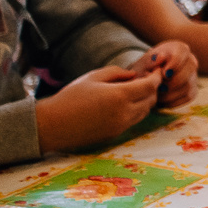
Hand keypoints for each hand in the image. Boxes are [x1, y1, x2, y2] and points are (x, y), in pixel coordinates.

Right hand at [35, 64, 161, 152]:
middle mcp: (123, 114)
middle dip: (152, 89)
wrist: (51, 125)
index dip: (156, 78)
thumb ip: (117, 73)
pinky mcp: (114, 136)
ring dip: (145, 101)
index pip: (150, 86)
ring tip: (135, 91)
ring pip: (144, 112)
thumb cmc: (70, 97)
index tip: (156, 71)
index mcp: (120, 96)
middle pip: (151, 100)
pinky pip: (132, 122)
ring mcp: (119, 127)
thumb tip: (134, 75)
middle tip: (146, 80)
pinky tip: (124, 104)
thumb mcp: (93, 77)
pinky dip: (135, 112)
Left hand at [132, 41, 197, 106]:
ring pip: (188, 86)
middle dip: (172, 82)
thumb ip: (150, 60)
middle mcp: (190, 61)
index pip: (183, 53)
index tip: (163, 74)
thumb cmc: (146, 68)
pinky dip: (173, 101)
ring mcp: (193, 76)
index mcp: (180, 49)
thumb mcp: (143, 63)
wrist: (148, 78)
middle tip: (157, 86)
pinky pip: (187, 97)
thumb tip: (161, 57)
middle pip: (189, 70)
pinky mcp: (192, 90)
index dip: (174, 64)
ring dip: (170, 93)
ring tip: (156, 93)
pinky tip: (161, 99)